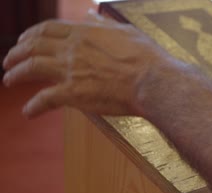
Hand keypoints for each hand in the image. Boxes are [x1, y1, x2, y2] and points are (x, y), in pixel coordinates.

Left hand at [2, 12, 166, 118]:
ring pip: (32, 68)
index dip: (32, 34)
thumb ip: (104, 25)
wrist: (151, 81)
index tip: (25, 41)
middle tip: (9, 60)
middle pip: (34, 46)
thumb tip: (90, 16)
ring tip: (8, 80)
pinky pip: (44, 99)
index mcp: (84, 33)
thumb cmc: (145, 57)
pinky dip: (33, 106)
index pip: (49, 29)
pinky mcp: (73, 93)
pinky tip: (28, 112)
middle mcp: (72, 48)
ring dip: (16, 73)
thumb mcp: (126, 32)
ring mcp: (70, 70)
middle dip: (16, 53)